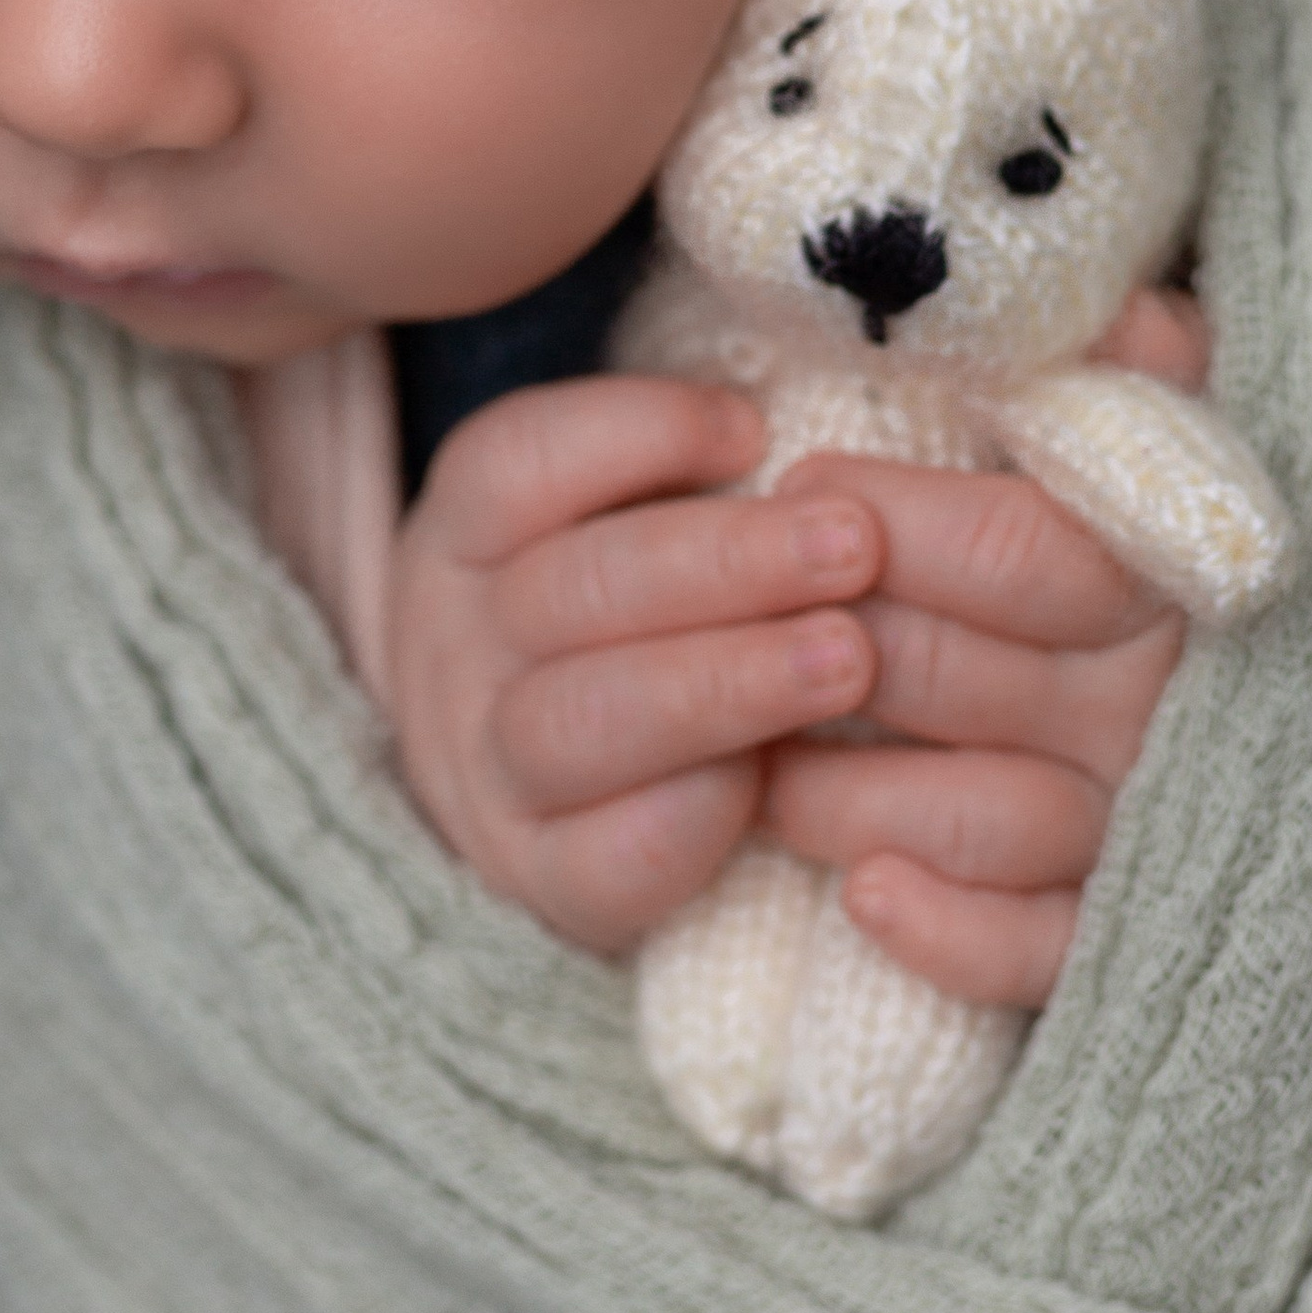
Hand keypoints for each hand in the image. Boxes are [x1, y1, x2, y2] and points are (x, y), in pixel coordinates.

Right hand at [383, 373, 882, 954]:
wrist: (543, 793)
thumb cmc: (626, 617)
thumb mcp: (622, 522)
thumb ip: (690, 482)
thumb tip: (807, 444)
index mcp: (467, 532)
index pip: (516, 461)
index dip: (635, 434)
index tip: (752, 432)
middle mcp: (456, 644)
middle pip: (571, 589)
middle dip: (726, 561)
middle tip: (855, 545)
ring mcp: (487, 770)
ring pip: (583, 720)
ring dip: (725, 683)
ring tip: (849, 659)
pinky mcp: (540, 880)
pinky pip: (604, 860)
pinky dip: (690, 818)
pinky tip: (771, 782)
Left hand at [757, 283, 1203, 1005]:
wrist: (1184, 673)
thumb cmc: (1120, 519)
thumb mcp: (1132, 422)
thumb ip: (1133, 370)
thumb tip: (1136, 322)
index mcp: (1166, 570)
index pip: (1022, 551)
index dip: (897, 525)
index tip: (802, 485)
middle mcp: (1164, 700)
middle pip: (970, 679)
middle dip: (841, 649)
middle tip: (758, 628)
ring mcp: (1148, 821)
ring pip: (992, 820)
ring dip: (851, 797)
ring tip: (767, 767)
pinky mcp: (1127, 931)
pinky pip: (1047, 954)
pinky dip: (954, 934)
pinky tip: (862, 900)